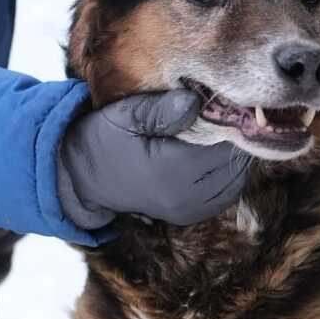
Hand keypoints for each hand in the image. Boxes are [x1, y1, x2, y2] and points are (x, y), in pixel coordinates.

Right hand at [57, 90, 250, 229]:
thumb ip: (161, 108)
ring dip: (232, 157)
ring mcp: (189, 210)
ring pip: (235, 180)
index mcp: (171, 168)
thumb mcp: (125, 115)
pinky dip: (229, 175)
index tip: (223, 103)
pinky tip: (216, 156)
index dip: (228, 120)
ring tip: (221, 134)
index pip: (222, 142)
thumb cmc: (104, 139)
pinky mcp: (190, 216)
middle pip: (232, 162)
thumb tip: (196, 102)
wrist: (84, 179)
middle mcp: (184, 196)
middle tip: (227, 116)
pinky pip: (226, 195)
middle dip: (233, 138)